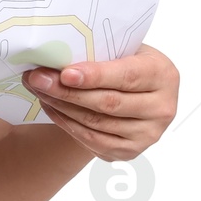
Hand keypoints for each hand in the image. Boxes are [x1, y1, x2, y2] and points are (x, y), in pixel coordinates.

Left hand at [21, 43, 178, 161]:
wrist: (136, 92)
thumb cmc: (126, 63)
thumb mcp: (124, 50)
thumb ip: (100, 53)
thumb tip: (54, 55)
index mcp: (163, 75)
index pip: (127, 77)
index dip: (95, 76)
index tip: (65, 74)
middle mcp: (162, 108)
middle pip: (108, 103)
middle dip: (67, 91)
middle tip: (37, 79)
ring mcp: (148, 134)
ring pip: (96, 123)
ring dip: (61, 106)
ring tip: (38, 90)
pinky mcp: (130, 151)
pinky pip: (91, 139)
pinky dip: (66, 123)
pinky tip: (50, 107)